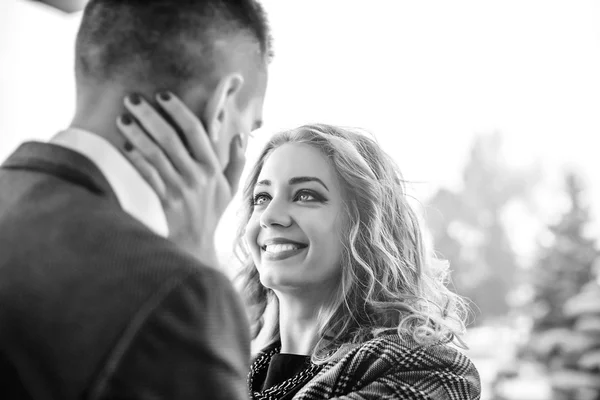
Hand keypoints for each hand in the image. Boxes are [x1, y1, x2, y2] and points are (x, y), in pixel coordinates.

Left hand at [116, 92, 245, 266]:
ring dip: (136, 133)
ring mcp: (180, 190)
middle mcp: (197, 177)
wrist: (196, 247)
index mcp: (213, 169)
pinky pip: (147, 175)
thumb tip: (239, 136)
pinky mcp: (164, 202)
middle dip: (149, 115)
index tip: (162, 95)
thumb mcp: (230, 190)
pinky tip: (124, 146)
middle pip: (170, 138)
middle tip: (131, 98)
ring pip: (155, 154)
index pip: (196, 131)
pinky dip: (135, 159)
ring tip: (122, 118)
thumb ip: (237, 162)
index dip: (178, 110)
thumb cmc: (211, 215)